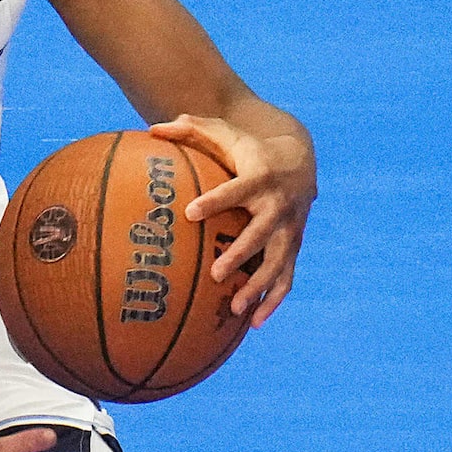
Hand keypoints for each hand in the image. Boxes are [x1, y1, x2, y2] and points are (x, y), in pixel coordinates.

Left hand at [158, 114, 314, 324]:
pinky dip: (273, 301)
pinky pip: (286, 278)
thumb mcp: (226, 134)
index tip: (190, 212)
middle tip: (216, 273)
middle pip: (261, 233)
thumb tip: (152, 128)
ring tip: (234, 309)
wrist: (299, 159)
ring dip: (258, 286)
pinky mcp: (294, 247)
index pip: (236, 190)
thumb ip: (192, 130)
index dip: (215, 200)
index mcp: (259, 177)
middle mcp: (278, 206)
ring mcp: (290, 230)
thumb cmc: (249, 149)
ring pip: (278, 262)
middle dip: (241, 254)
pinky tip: (254, 324)